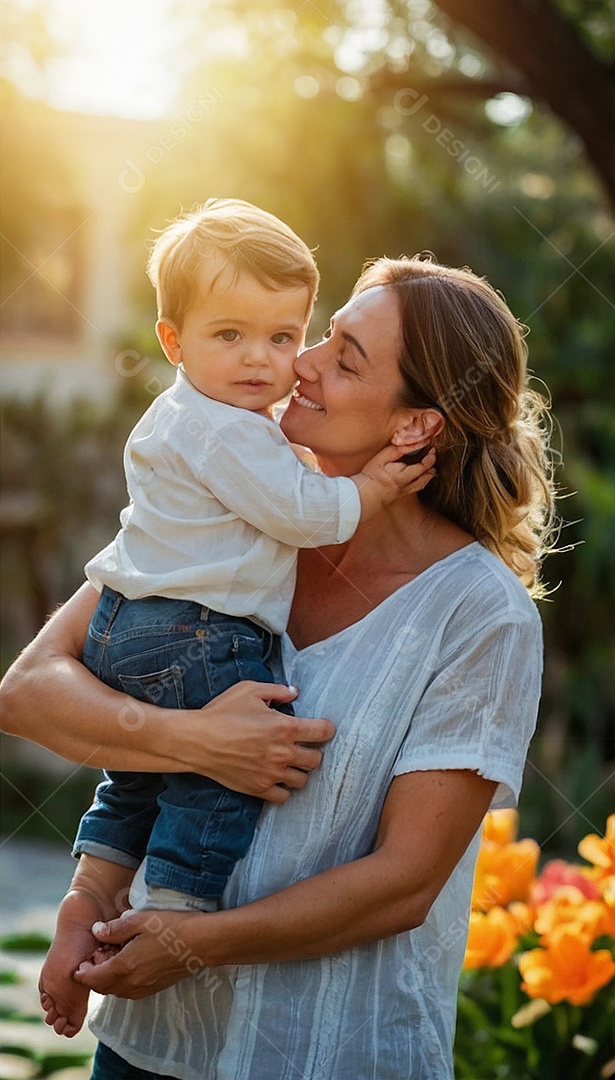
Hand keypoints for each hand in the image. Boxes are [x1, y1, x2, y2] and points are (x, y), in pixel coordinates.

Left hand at [74, 909, 210, 998]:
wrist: (201, 943)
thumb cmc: (171, 927)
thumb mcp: (140, 920)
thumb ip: (115, 929)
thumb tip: (96, 932)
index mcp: (124, 967)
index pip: (94, 978)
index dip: (82, 973)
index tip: (79, 964)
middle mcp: (132, 983)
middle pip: (103, 988)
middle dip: (94, 977)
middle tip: (94, 959)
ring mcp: (145, 988)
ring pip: (116, 991)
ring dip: (108, 981)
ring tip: (110, 961)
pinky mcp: (155, 988)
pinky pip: (130, 991)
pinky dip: (122, 983)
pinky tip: (128, 966)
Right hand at [183, 680, 335, 803]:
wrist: (197, 740)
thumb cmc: (222, 713)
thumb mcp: (249, 690)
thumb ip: (277, 690)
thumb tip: (295, 693)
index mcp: (285, 728)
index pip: (323, 732)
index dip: (326, 728)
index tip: (320, 728)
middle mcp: (283, 753)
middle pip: (316, 759)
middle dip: (312, 751)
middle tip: (301, 746)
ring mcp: (272, 774)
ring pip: (302, 780)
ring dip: (299, 771)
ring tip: (288, 762)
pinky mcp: (259, 789)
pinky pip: (283, 797)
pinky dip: (283, 789)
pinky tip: (275, 778)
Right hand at [353, 444, 435, 519]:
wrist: (363, 495)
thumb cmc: (370, 475)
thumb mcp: (381, 458)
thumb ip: (397, 451)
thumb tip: (410, 445)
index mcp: (401, 475)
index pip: (422, 466)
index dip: (430, 458)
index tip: (432, 449)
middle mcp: (406, 485)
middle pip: (426, 477)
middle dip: (431, 466)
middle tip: (432, 455)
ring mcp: (404, 492)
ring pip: (423, 484)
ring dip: (428, 475)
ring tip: (430, 466)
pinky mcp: (401, 495)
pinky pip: (416, 488)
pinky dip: (422, 480)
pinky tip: (420, 475)